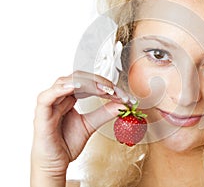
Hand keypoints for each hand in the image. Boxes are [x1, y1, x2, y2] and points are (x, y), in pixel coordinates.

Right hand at [31, 71, 130, 185]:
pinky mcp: (41, 116)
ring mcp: (49, 105)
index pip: (87, 82)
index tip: (120, 93)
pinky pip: (46, 97)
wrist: (54, 165)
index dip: (103, 84)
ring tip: (102, 88)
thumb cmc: (66, 143)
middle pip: (77, 78)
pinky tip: (75, 87)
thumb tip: (122, 103)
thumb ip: (105, 113)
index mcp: (69, 97)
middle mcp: (59, 97)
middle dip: (98, 81)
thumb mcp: (90, 125)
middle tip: (113, 90)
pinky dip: (59, 90)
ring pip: (63, 82)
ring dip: (85, 83)